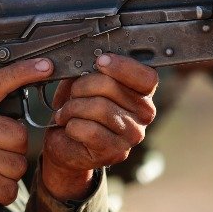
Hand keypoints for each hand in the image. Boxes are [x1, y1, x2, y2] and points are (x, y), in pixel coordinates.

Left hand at [40, 54, 157, 200]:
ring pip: (98, 108)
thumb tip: (89, 59)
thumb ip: (90, 70)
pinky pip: (89, 130)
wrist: (66, 144)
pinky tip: (69, 128)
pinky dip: (71, 126)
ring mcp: (132, 135)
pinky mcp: (115, 151)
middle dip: (82, 87)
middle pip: (111, 87)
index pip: (146, 77)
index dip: (122, 66)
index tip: (100, 61)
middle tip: (72, 95)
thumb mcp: (84, 83)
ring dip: (73, 108)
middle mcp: (144, 114)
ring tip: (67, 113)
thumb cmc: (79, 109)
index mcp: (142, 93)